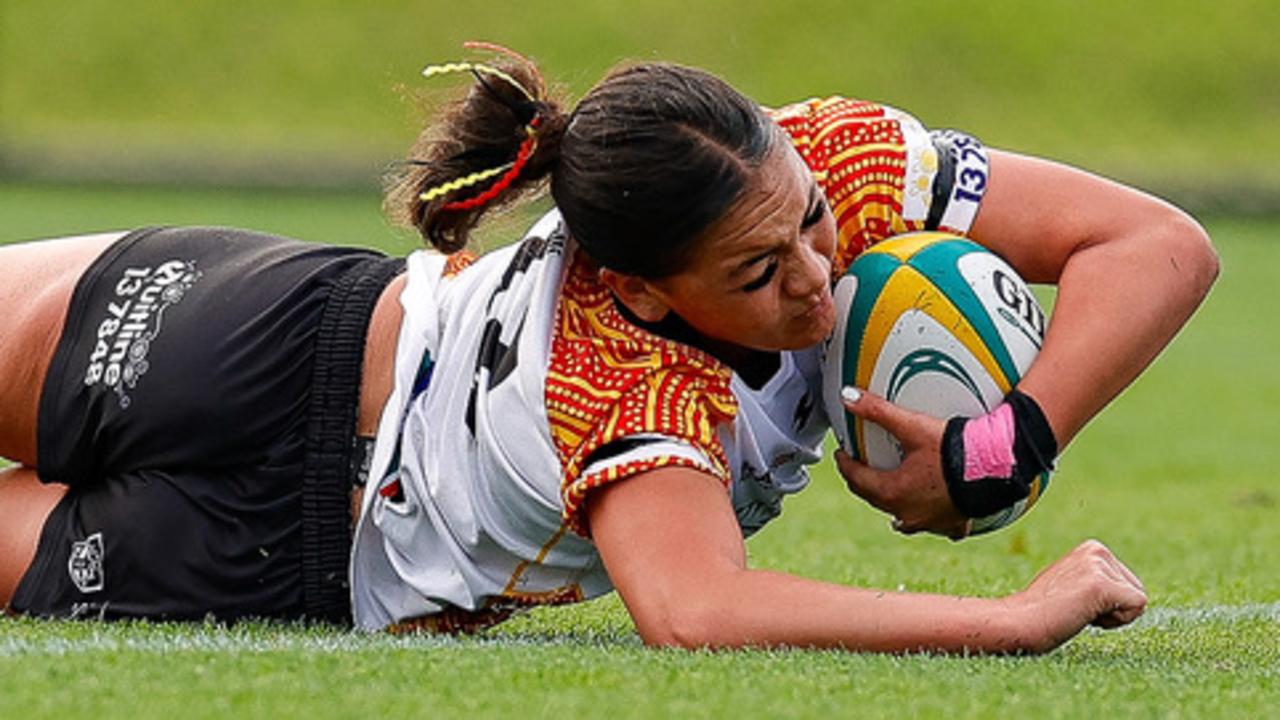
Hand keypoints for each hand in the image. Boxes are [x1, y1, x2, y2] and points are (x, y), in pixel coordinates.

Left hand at [834, 388, 969, 538]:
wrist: (997, 467)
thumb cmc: (953, 448)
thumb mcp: (912, 425)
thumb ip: (877, 410)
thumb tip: (847, 396)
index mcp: (893, 492)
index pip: (857, 479)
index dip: (846, 465)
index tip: (842, 455)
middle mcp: (908, 513)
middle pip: (876, 499)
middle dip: (864, 483)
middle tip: (859, 469)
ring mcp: (931, 522)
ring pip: (902, 517)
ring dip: (893, 504)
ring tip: (890, 491)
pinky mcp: (954, 524)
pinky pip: (936, 523)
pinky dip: (928, 515)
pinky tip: (931, 510)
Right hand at [1008, 539, 1146, 652]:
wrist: (1022, 621)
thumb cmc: (1045, 611)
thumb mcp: (1075, 586)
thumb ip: (1098, 582)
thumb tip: (1131, 598)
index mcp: (1092, 549)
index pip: (1130, 584)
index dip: (1109, 604)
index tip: (1077, 602)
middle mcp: (1096, 550)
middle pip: (1138, 590)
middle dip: (1114, 609)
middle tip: (1077, 608)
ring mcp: (1097, 565)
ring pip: (1138, 601)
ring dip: (1111, 616)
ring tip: (1078, 610)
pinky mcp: (1101, 583)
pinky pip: (1137, 607)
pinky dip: (1116, 621)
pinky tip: (1085, 615)